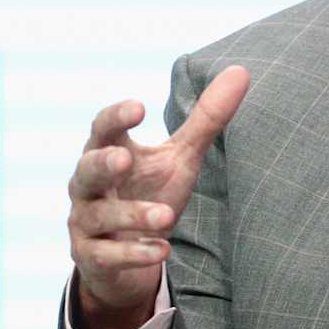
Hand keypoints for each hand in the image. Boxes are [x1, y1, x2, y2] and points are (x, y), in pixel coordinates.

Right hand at [66, 65, 249, 328]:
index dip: (116, 117)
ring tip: (166, 216)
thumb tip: (241, 71)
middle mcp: (88, 186)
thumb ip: (206, 119)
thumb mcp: (181, 157)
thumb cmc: (152, 191)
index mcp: (108, 152)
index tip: (139, 107)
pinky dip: (134, 253)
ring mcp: (86, 222)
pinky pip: (108, 256)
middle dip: (104, 163)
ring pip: (101, 215)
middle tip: (125, 158)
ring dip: (133, 215)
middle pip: (87, 170)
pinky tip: (162, 250)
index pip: (103, 129)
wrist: (127, 254)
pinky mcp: (92, 257)